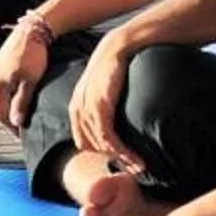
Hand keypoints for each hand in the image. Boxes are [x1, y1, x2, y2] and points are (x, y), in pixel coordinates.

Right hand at [0, 22, 50, 131]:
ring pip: (0, 95)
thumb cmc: (32, 54)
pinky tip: (20, 94)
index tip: (23, 135)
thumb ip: (21, 102)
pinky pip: (3, 84)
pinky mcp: (0, 63)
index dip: (11, 127)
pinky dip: (10, 93)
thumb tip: (15, 122)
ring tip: (23, 111)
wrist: (32, 28)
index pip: (0, 114)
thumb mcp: (30, 80)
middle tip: (24, 126)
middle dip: (9, 116)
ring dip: (9, 105)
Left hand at [69, 31, 145, 171]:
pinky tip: (136, 158)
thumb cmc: (114, 68)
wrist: (118, 47)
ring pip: (102, 146)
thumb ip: (101, 107)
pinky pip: (109, 138)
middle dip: (112, 160)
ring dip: (122, 159)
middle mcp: (77, 110)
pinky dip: (122, 152)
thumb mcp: (101, 90)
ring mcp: (86, 110)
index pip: (83, 141)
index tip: (120, 160)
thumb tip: (113, 124)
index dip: (100, 153)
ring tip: (140, 166)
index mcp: (75, 108)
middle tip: (134, 168)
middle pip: (91, 147)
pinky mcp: (100, 108)